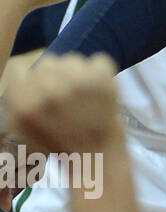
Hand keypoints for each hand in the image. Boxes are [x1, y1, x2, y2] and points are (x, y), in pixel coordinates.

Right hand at [0, 54, 121, 210]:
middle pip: (46, 62)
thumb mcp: (24, 127)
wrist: (97, 152)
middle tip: (66, 93)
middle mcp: (48, 91)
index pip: (20, 70)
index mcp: (25, 105)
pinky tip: (99, 89)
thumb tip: (20, 72)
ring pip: (71, 59)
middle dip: (55, 76)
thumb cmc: (59, 141)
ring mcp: (77, 82)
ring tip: (83, 93)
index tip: (41, 89)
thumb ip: (17, 99)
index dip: (31, 79)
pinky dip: (100, 72)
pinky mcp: (102, 78)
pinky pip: (98, 60)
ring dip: (77, 72)